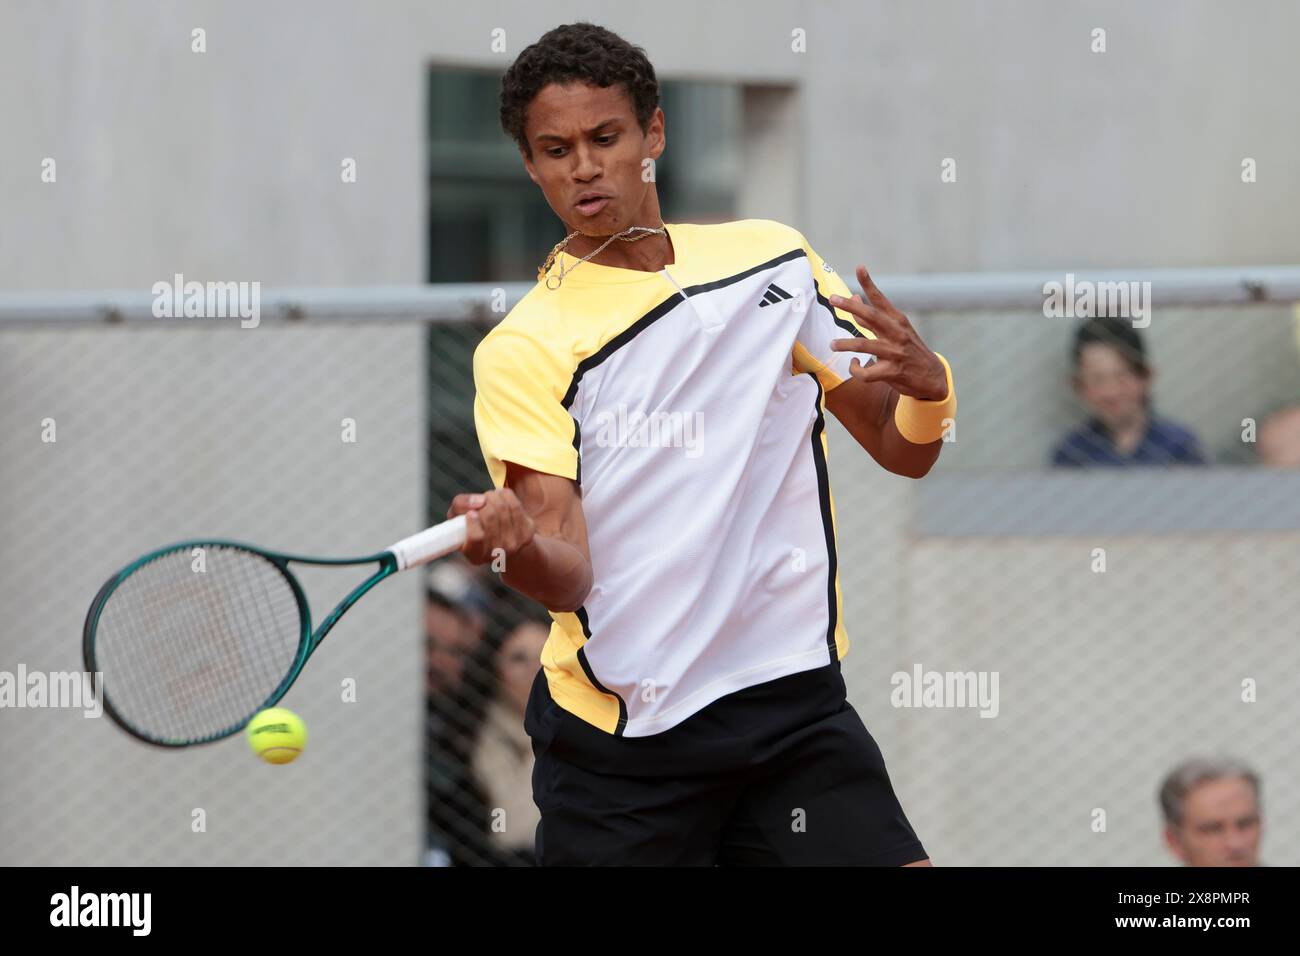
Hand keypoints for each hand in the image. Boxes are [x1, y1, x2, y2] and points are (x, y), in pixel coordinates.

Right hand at [445, 489, 535, 564]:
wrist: (502, 537)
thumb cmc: (475, 526)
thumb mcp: (457, 518)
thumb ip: (460, 506)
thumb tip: (480, 501)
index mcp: (475, 555)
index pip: (476, 537)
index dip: (472, 521)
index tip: (471, 513)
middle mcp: (496, 554)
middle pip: (489, 516)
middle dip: (483, 502)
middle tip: (481, 501)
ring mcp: (514, 545)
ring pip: (502, 507)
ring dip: (493, 496)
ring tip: (490, 498)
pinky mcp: (527, 533)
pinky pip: (515, 504)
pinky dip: (505, 495)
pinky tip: (501, 497)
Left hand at [828, 266, 946, 400]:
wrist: (932, 377)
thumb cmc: (908, 350)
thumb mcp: (895, 331)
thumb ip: (871, 317)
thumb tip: (853, 295)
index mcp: (897, 320)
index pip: (880, 299)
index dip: (869, 283)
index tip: (860, 267)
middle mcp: (897, 333)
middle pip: (872, 316)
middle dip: (851, 306)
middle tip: (833, 298)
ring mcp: (895, 353)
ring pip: (864, 345)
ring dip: (845, 344)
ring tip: (832, 344)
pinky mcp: (892, 372)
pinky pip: (866, 373)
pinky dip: (855, 369)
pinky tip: (854, 365)